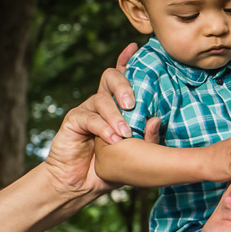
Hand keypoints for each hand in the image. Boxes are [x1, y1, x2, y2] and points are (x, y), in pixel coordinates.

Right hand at [44, 47, 160, 197]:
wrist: (80, 184)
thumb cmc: (110, 167)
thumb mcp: (136, 153)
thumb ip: (148, 137)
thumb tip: (157, 119)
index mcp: (117, 105)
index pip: (122, 76)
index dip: (126, 59)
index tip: (136, 47)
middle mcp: (101, 102)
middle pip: (110, 77)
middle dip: (124, 85)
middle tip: (133, 104)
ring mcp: (86, 109)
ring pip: (101, 99)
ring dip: (115, 115)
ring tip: (125, 133)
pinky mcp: (73, 120)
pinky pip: (89, 118)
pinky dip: (102, 128)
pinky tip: (112, 139)